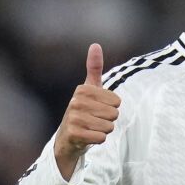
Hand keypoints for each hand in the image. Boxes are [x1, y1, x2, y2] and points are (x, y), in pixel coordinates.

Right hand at [52, 44, 119, 179]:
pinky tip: (88, 137)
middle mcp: (76, 102)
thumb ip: (94, 68)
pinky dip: (98, 140)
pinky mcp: (74, 134)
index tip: (98, 109)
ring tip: (91, 128)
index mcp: (82, 90)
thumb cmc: (83, 111)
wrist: (67, 138)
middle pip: (113, 114)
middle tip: (94, 121)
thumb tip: (95, 45)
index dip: (112, 108)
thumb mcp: (89, 89)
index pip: (116, 101)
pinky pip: (101, 138)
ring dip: (103, 131)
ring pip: (108, 127)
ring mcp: (73, 118)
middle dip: (108, 120)